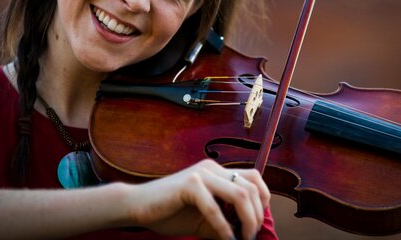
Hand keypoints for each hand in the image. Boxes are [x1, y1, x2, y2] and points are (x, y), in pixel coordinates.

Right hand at [120, 159, 269, 239]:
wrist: (137, 206)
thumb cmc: (170, 212)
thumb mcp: (205, 219)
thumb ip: (226, 221)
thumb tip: (248, 234)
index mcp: (217, 172)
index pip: (253, 178)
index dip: (263, 199)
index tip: (257, 222)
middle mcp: (212, 168)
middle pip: (251, 188)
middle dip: (256, 216)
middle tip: (250, 236)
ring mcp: (201, 174)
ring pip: (240, 194)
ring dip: (247, 220)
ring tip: (243, 238)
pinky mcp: (190, 184)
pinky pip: (214, 207)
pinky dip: (223, 227)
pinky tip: (225, 239)